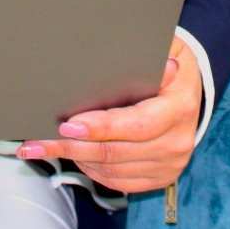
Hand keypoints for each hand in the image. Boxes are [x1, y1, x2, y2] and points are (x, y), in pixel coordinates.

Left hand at [17, 36, 200, 193]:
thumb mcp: (164, 47)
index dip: (102, 127)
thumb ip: (143, 51)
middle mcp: (178, 140)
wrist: (190, 91)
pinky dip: (92, 170)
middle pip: (118, 151)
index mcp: (180, 106)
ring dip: (76, 159)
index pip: (138, 124)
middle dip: (74, 146)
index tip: (69, 125)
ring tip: (44, 147)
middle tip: (40, 140)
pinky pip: (119, 181)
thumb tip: (117, 47)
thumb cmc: (169, 62)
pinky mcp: (160, 176)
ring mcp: (170, 163)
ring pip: (113, 169)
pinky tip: (72, 156)